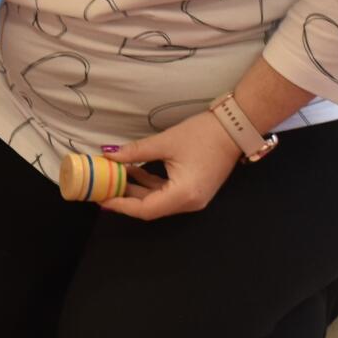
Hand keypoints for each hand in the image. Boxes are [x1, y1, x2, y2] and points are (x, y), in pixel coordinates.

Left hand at [98, 111, 242, 220]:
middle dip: (125, 197)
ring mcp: (193, 198)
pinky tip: (133, 171)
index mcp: (184, 195)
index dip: (122, 205)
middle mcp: (189, 202)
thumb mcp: (165, 142)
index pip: (146, 209)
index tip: (101, 198)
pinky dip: (149, 185)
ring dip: (136, 189)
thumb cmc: (204, 134)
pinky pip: (166, 193)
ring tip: (113, 177)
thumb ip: (135, 152)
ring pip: (157, 200)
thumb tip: (108, 155)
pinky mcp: (193, 190)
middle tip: (102, 187)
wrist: (235, 127)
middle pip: (150, 207)